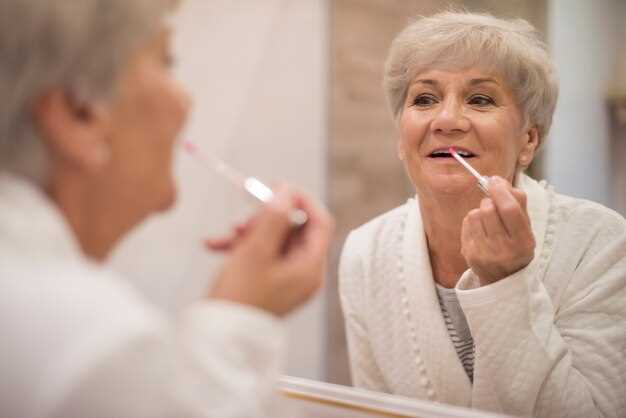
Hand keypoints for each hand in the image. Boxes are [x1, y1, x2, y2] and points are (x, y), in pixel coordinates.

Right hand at [208, 187, 333, 316]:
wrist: (216, 338)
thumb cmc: (238, 297)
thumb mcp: (256, 250)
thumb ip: (274, 216)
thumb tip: (287, 191)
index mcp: (310, 268)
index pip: (320, 222)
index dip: (301, 200)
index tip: (276, 187)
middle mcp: (304, 273)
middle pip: (294, 229)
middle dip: (265, 219)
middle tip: (241, 221)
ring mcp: (287, 279)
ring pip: (273, 239)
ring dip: (247, 232)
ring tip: (224, 237)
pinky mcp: (270, 283)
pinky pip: (260, 254)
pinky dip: (240, 246)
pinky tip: (214, 245)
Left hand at [460, 176, 534, 285]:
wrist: (503, 278)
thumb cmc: (516, 246)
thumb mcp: (526, 228)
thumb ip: (517, 203)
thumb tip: (498, 180)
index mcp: (523, 242)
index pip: (510, 210)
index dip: (501, 191)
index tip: (495, 180)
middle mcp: (503, 250)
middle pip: (489, 209)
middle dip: (490, 200)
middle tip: (494, 204)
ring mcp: (484, 253)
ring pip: (475, 214)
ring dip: (481, 211)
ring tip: (489, 222)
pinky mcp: (468, 253)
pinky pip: (467, 223)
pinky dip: (473, 220)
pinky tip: (481, 230)